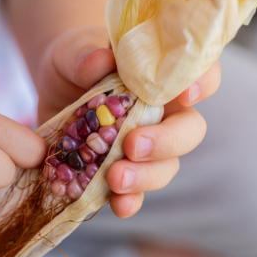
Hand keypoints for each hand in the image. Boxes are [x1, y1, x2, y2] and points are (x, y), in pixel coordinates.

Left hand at [36, 26, 220, 217]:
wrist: (54, 90)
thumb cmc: (74, 62)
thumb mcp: (71, 51)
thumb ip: (84, 55)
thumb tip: (100, 62)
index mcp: (162, 76)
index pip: (200, 74)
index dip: (202, 83)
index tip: (185, 94)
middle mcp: (164, 113)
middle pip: (189, 130)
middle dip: (167, 142)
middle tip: (134, 145)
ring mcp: (147, 147)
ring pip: (166, 166)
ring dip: (146, 176)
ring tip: (116, 178)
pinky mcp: (123, 171)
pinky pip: (136, 192)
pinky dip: (130, 201)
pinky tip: (118, 205)